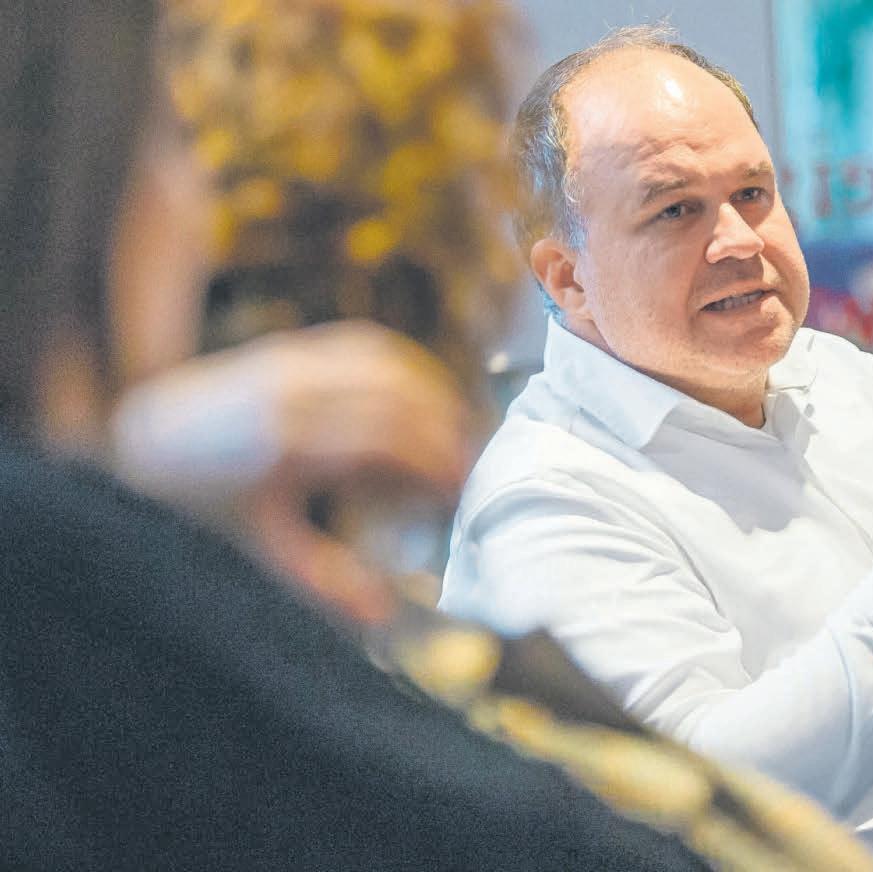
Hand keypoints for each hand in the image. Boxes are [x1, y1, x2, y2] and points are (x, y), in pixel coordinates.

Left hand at [112, 320, 474, 623]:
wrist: (147, 445)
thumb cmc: (206, 507)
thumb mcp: (261, 550)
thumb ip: (323, 581)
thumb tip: (381, 616)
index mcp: (286, 447)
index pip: (387, 442)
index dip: (434, 463)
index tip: (460, 492)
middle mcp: (292, 394)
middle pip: (399, 399)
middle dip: (445, 430)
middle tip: (471, 467)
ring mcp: (292, 363)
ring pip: (390, 365)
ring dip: (434, 394)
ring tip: (456, 433)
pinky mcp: (293, 348)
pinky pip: (369, 346)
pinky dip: (408, 369)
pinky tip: (424, 399)